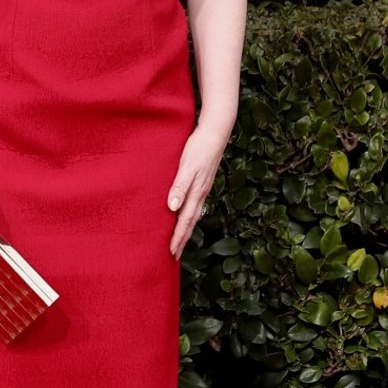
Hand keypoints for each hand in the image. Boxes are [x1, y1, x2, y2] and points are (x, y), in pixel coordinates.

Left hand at [166, 120, 230, 260]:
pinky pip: (195, 204)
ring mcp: (203, 188)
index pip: (185, 221)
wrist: (216, 131)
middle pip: (191, 222)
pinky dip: (189, 215)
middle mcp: (201, 193)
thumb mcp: (187, 166)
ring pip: (194, 214)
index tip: (171, 253)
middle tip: (174, 256)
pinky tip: (185, 214)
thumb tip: (173, 208)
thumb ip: (180, 186)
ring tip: (179, 241)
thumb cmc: (199, 147)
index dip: (178, 237)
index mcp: (197, 192)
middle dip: (183, 239)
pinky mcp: (203, 181)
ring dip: (186, 229)